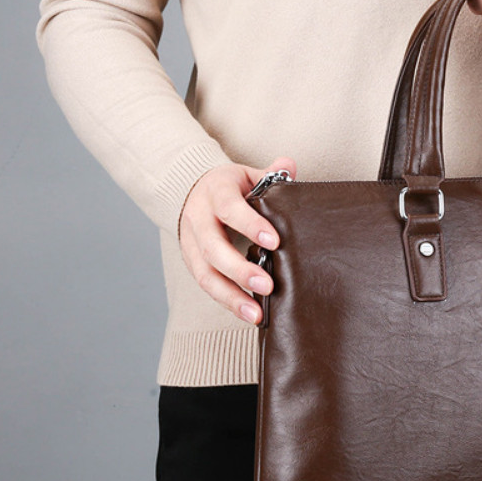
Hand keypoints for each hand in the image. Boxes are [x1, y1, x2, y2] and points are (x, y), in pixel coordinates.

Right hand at [179, 155, 296, 324]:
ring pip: (206, 273)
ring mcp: (191, 243)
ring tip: (257, 314)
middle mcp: (198, 218)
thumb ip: (269, 174)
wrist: (191, 192)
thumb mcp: (246, 174)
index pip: (229, 208)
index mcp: (215, 191)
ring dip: (231, 296)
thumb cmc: (230, 187)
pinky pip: (207, 286)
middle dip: (240, 270)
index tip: (274, 242)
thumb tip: (290, 166)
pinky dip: (228, 302)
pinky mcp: (192, 262)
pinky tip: (249, 314)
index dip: (250, 225)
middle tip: (267, 285)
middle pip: (213, 248)